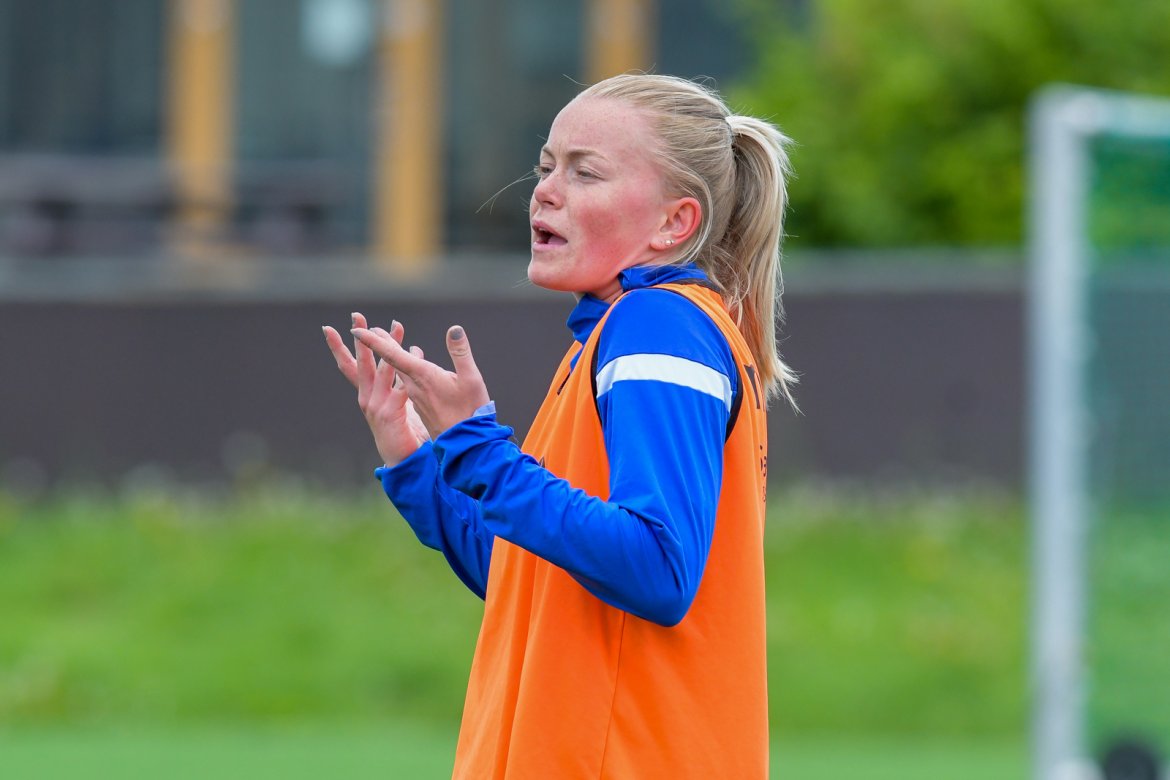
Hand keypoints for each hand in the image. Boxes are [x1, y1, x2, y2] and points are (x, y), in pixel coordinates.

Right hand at [323, 313, 429, 465]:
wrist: (404, 460)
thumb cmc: (401, 431)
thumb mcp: (393, 404)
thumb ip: (392, 386)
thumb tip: (393, 367)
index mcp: (366, 394)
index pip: (350, 367)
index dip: (340, 348)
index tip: (331, 328)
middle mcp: (366, 398)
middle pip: (360, 362)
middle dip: (360, 338)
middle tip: (357, 316)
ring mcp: (376, 406)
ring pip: (382, 369)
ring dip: (390, 347)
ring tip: (397, 326)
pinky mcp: (390, 413)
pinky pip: (400, 386)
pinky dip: (408, 369)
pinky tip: (417, 353)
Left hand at [350, 323, 490, 439]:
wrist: (465, 445)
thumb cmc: (469, 413)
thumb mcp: (471, 380)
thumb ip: (460, 353)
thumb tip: (454, 329)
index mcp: (420, 378)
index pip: (391, 356)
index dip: (374, 342)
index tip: (356, 330)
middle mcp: (412, 387)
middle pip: (388, 362)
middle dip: (375, 343)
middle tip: (363, 327)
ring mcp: (415, 397)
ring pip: (396, 371)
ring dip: (389, 353)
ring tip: (387, 338)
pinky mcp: (420, 403)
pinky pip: (404, 380)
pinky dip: (402, 366)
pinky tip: (410, 360)